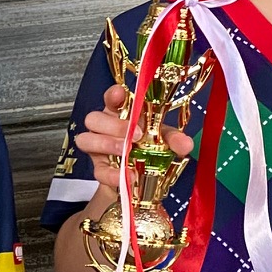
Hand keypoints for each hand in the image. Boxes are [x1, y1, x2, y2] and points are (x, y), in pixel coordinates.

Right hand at [75, 85, 193, 185]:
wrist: (141, 176)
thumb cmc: (148, 147)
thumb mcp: (163, 139)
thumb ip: (173, 139)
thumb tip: (185, 144)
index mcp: (119, 112)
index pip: (110, 98)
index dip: (112, 95)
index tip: (120, 94)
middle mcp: (104, 127)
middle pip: (94, 118)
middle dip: (113, 125)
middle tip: (135, 135)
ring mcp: (97, 148)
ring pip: (86, 140)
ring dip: (107, 145)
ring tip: (126, 152)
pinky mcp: (98, 168)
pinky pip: (98, 170)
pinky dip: (113, 174)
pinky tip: (128, 175)